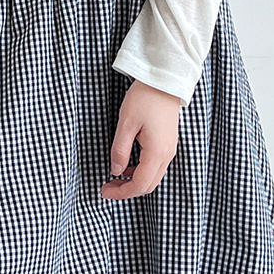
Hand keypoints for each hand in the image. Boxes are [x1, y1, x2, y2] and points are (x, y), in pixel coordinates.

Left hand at [102, 79, 180, 199]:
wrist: (164, 82)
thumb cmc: (144, 98)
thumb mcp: (126, 124)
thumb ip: (120, 150)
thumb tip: (116, 171)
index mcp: (156, 152)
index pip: (139, 185)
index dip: (121, 192)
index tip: (104, 191)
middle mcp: (167, 155)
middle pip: (148, 185)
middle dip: (127, 190)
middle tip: (107, 187)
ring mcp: (170, 149)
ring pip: (153, 177)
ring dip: (134, 182)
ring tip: (115, 178)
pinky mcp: (168, 143)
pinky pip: (156, 166)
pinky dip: (141, 172)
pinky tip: (127, 165)